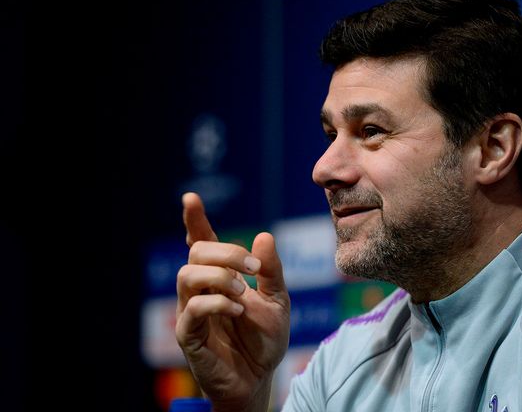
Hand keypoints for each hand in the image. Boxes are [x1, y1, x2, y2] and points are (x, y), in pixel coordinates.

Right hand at [176, 192, 289, 411]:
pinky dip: (216, 303)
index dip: (195, 220)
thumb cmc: (265, 338)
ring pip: (186, 275)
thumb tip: (263, 236)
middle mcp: (201, 289)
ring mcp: (191, 311)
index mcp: (221, 277)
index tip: (191, 199)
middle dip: (225, 252)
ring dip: (219, 276)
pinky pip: (191, 309)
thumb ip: (272, 270)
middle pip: (196, 252)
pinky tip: (238, 310)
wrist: (261, 377)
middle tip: (252, 268)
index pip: (202, 242)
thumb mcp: (279, 299)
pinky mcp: (189, 335)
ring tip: (243, 292)